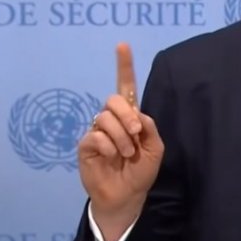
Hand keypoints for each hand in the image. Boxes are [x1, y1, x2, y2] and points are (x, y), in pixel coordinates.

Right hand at [78, 43, 164, 240]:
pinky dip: (109, 146)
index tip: (122, 45)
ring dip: (121, 137)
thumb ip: (150, 129)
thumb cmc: (141, 171)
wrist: (127, 196)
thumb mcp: (155, 149)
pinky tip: (113, 157)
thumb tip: (138, 114)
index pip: (125, 87)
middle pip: (114, 99)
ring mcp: (97, 131)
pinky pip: (95, 135)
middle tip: (137, 133)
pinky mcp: (85, 145)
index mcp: (130, 117)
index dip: (124, 66)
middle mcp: (112, 120)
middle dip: (128, 115)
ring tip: (127, 153)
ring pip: (105, 118)